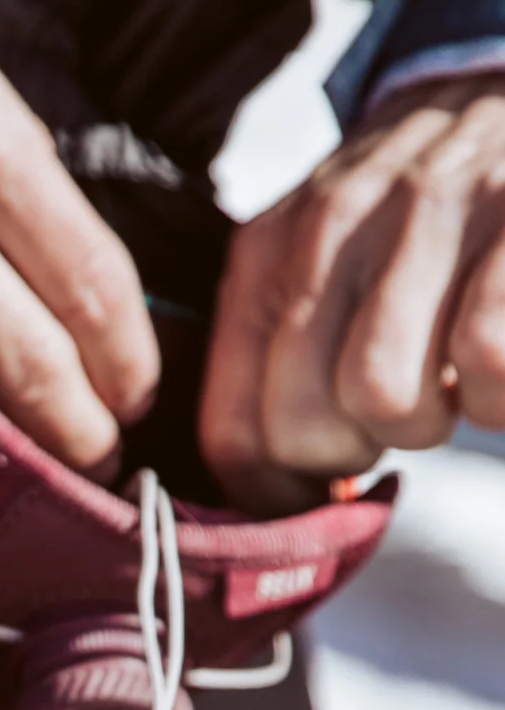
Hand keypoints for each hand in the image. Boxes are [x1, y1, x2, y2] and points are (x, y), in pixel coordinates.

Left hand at [204, 72, 504, 512]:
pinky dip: (498, 396)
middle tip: (396, 417)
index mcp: (266, 253)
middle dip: (356, 453)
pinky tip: (498, 369)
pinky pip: (484, 359)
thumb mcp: (321, 262)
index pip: (231, 427)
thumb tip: (266, 499)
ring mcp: (430, 210)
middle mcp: (333, 224)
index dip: (274, 493)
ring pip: (386, 398)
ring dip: (428, 423)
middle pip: (305, 429)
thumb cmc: (413, 216)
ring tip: (450, 385)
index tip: (317, 491)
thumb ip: (274, 361)